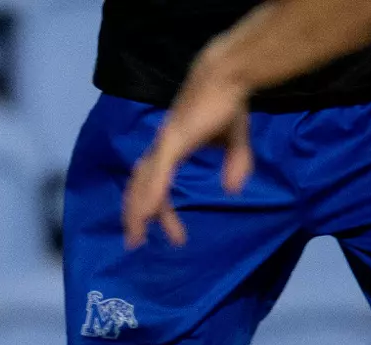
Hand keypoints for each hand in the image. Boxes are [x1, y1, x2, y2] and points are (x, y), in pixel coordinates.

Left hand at [121, 57, 254, 248]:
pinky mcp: (173, 142)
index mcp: (169, 149)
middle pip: (140, 188)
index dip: (159, 209)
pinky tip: (148, 214)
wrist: (227, 76)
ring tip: (136, 238)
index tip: (175, 236)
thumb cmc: (228, 103)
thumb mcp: (235, 141)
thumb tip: (233, 190)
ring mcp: (165, 145)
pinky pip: (158, 175)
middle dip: (136, 216)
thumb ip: (236, 164)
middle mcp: (161, 149)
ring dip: (138, 213)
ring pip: (144, 185)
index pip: (156, 184)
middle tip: (134, 243)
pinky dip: (151, 195)